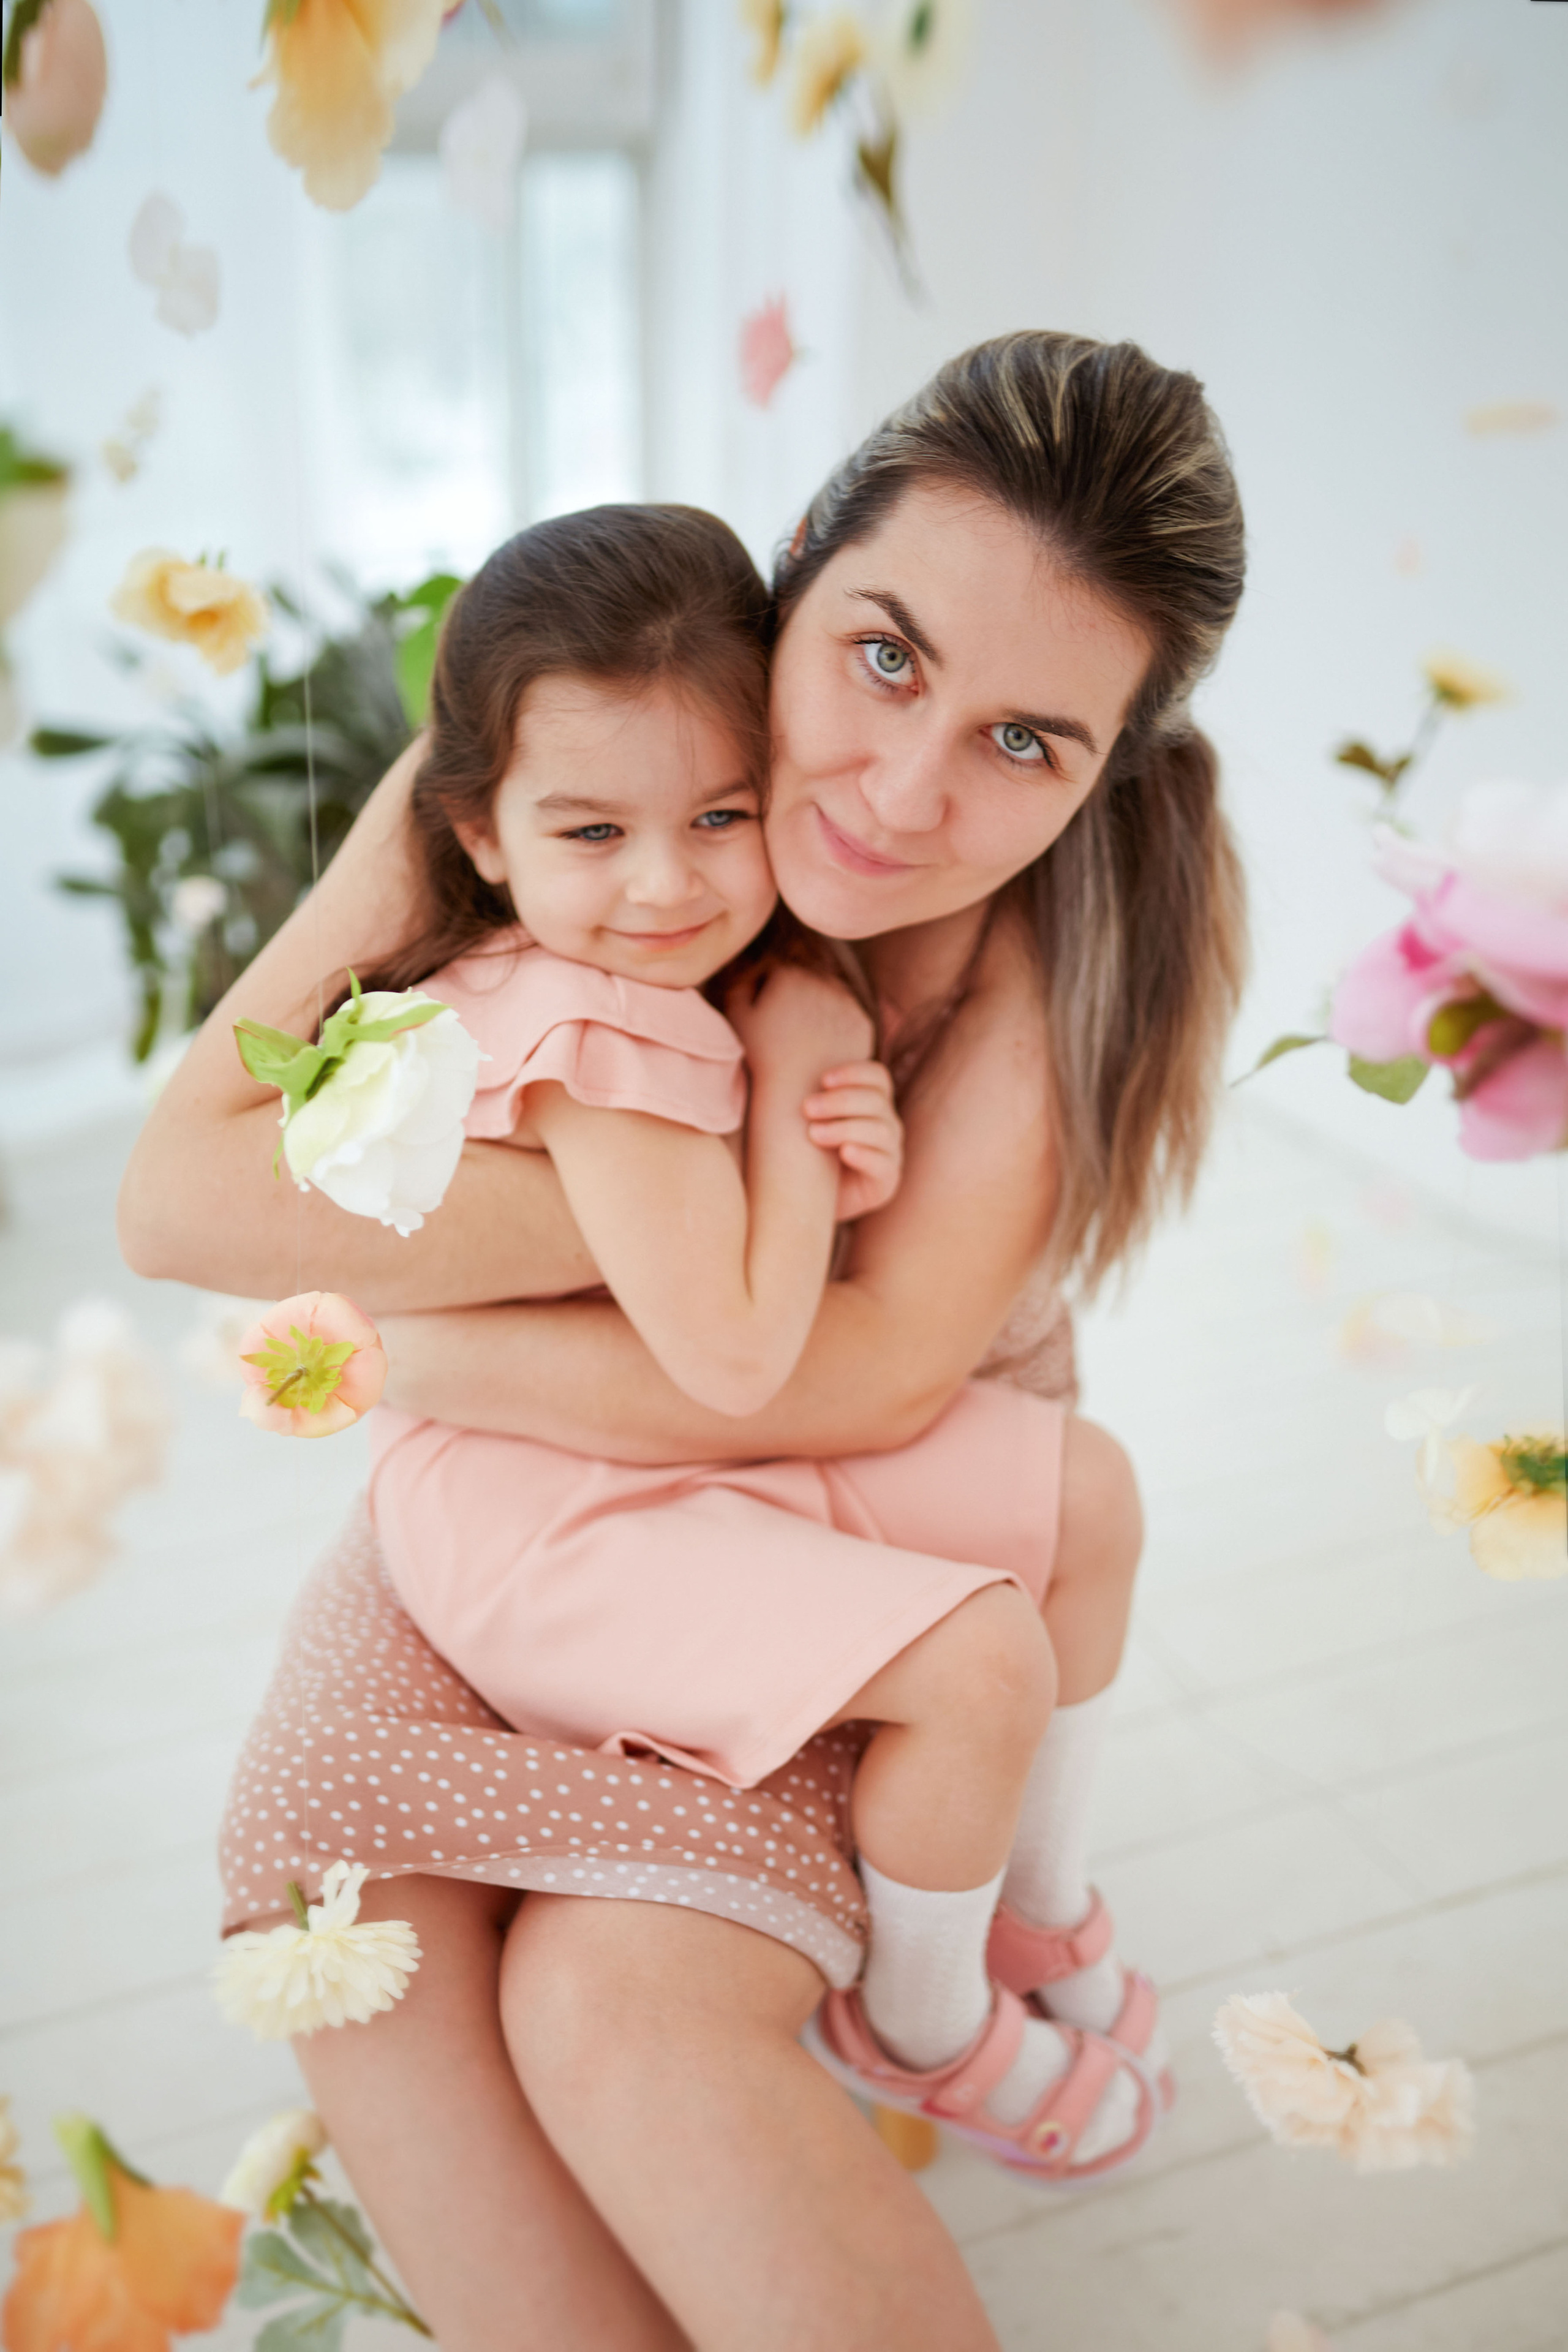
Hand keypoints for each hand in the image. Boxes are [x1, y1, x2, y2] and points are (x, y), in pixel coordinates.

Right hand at [724, 961, 874, 1081]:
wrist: (796, 1095)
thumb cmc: (761, 1058)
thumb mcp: (738, 1019)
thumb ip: (739, 986)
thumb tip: (748, 971)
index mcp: (789, 975)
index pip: (776, 971)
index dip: (767, 990)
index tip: (764, 1011)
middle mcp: (821, 981)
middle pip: (805, 979)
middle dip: (795, 994)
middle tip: (785, 1024)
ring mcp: (846, 1001)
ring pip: (828, 995)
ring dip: (818, 1007)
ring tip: (803, 1035)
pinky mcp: (863, 1023)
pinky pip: (847, 1015)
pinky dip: (837, 1025)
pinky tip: (822, 1044)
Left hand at [803, 1060, 902, 1220]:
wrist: (808, 1203)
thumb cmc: (803, 1155)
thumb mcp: (801, 1121)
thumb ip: (801, 1096)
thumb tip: (766, 1061)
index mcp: (871, 1103)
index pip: (877, 1077)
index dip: (854, 1073)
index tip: (823, 1079)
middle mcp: (886, 1124)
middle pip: (877, 1101)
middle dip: (841, 1101)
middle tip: (807, 1108)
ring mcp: (890, 1153)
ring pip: (881, 1130)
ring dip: (846, 1128)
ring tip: (814, 1133)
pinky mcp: (886, 1182)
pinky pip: (884, 1164)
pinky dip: (864, 1155)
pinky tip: (844, 1153)